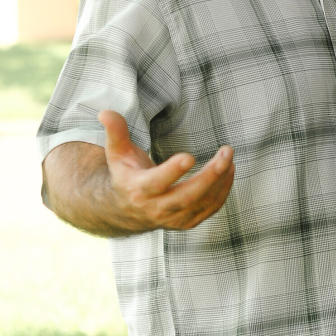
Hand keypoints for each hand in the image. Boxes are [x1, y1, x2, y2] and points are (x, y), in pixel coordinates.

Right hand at [99, 110, 234, 230]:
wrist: (125, 211)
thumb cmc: (125, 175)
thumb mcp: (116, 154)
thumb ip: (115, 132)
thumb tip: (105, 112)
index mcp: (138, 190)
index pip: (157, 183)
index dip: (173, 171)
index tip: (190, 156)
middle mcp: (156, 208)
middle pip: (187, 196)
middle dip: (210, 176)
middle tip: (225, 154)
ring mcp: (173, 218)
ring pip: (202, 204)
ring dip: (221, 181)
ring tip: (229, 158)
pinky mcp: (186, 222)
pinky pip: (210, 209)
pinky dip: (222, 191)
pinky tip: (229, 171)